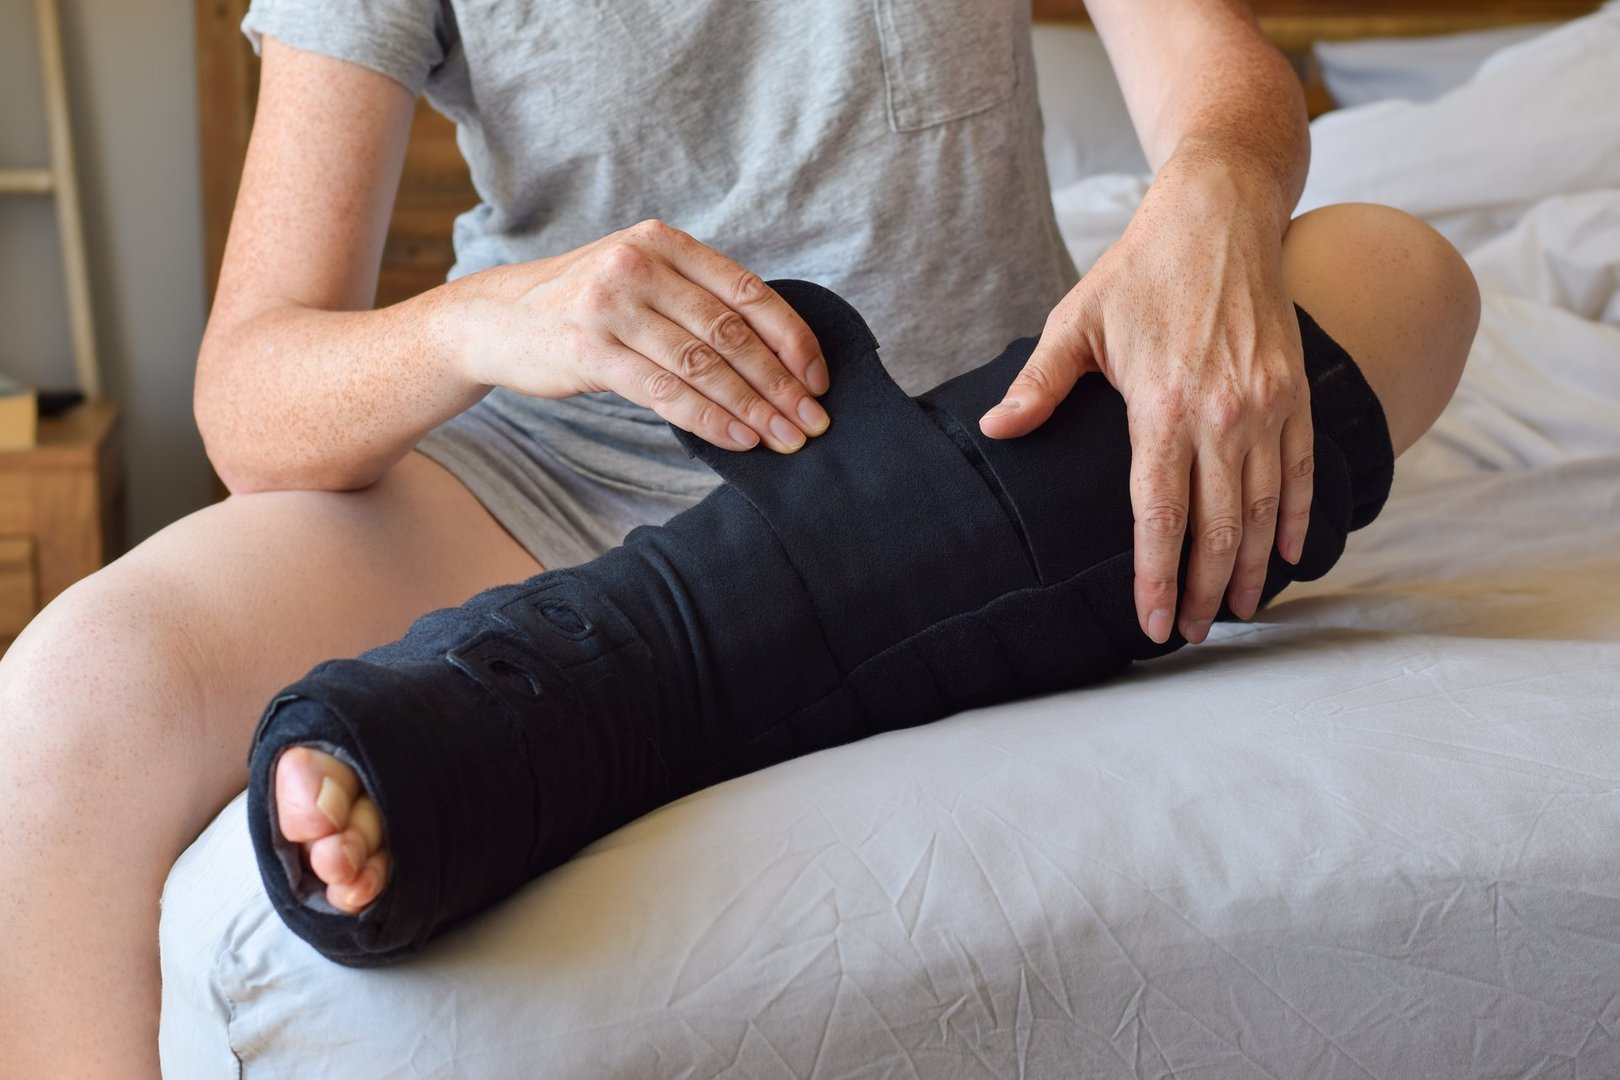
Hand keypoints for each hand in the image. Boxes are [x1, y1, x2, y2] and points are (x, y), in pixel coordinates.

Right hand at [445, 219, 829, 452]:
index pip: (747, 292)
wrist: (495, 319)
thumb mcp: (638, 280)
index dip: (792, 339)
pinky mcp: (588, 349)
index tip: (819, 380)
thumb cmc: (582, 307)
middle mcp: (639, 264)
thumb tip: (776, 355)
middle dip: (780, 384)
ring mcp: (611, 305)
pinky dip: (709, 420)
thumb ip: (694, 299)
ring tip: (785, 438)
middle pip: (731, 333)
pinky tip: (738, 439)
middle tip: (813, 422)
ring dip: (752, 408)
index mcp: (664, 243)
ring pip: (703, 365)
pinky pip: (665, 392)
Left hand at [980, 163, 1312, 643]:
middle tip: (1193, 633)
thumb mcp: (1076, 321)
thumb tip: (997, 429)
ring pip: (1264, 509)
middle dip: (1206, 590)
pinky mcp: (1295, 394)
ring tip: (1240, 610)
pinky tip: (1285, 556)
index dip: (1158, 576)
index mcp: (1162, 405)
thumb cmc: (1141, 270)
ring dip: (1252, 567)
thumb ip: (1040, 384)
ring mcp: (1266, 405)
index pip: (1160, 514)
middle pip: (1218, 527)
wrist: (1222, 214)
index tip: (1154, 624)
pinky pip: (1300, 472)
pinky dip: (1295, 519)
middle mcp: (1222, 414)